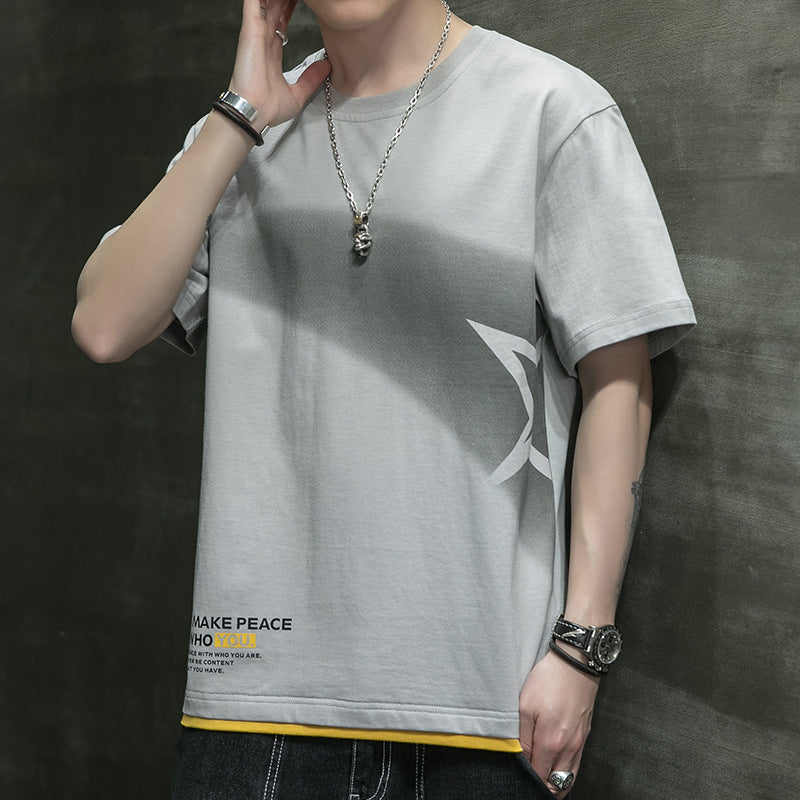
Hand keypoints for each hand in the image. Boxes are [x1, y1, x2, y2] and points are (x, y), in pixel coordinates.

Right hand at [228, 0, 329, 128]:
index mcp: (271, 54)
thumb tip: (326, 67)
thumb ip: (311, 79)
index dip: (290, 10)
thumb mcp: (298, 95)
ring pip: (267, 2)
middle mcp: (262, 41)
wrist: (254, 113)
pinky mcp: (250, 30)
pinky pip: (255, 2)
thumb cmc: (268, 109)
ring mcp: (255, 34)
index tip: (303, 4)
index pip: (281, 23)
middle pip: (275, 8)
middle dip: (287, 0)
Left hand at [518, 650, 598, 796]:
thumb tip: (522, 759)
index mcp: (551, 742)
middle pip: (557, 784)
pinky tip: (556, 766)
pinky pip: (576, 764)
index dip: (527, 780)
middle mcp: (568, 748)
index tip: (518, 777)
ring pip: (569, 777)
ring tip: (542, 780)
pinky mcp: (584, 735)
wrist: (576, 663)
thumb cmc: (548, 681)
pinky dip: (566, 771)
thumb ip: (522, 737)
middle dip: (542, 787)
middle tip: (529, 781)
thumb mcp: (525, 706)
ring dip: (555, 783)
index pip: (539, 776)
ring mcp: (579, 743)